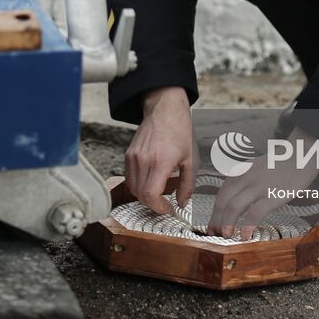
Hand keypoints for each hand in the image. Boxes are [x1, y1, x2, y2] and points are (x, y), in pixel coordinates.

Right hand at [124, 86, 198, 214]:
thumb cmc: (180, 131)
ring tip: (158, 193)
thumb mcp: (191, 159)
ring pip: (132, 188)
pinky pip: (129, 178)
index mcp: (160, 162)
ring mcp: (133, 157)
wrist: (165, 109)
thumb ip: (187, 185)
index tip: (168, 209)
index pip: (150, 195)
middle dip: (153, 204)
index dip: (158, 207)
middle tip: (165, 204)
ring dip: (144, 196)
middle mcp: (143, 160)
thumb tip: (183, 204)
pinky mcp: (128, 155)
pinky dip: (138, 185)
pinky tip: (150, 181)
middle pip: (140, 195)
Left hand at [208, 127, 318, 240]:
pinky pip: (255, 213)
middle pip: (223, 201)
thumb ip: (244, 180)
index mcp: (241, 172)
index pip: (222, 193)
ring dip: (226, 223)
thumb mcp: (256, 166)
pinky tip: (245, 235)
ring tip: (226, 236)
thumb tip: (235, 199)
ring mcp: (258, 187)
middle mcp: (246, 178)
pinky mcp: (272, 196)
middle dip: (216, 219)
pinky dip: (247, 226)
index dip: (214, 211)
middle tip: (215, 233)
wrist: (301, 155)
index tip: (213, 224)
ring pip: (234, 207)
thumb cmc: (281, 164)